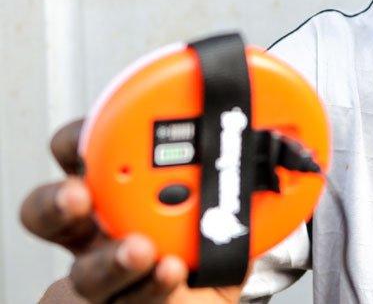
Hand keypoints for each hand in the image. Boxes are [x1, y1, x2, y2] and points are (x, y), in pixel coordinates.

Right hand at [20, 119, 240, 302]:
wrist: (212, 300)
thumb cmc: (212, 249)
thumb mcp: (230, 202)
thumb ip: (239, 173)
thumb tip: (273, 134)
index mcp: (119, 191)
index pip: (80, 156)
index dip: (77, 141)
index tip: (91, 135)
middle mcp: (99, 235)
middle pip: (51, 216)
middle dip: (57, 202)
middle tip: (78, 194)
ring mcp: (105, 280)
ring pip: (83, 276)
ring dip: (110, 261)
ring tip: (141, 250)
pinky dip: (149, 289)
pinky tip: (171, 274)